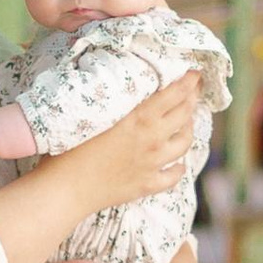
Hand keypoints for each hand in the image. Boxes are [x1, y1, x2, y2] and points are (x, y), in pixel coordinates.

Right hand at [78, 68, 200, 209]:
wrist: (66, 189)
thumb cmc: (69, 148)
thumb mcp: (93, 115)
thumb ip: (114, 102)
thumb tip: (120, 86)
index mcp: (138, 119)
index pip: (173, 95)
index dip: (188, 82)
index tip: (195, 73)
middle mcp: (152, 140)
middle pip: (184, 115)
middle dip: (193, 100)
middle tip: (194, 91)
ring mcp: (153, 164)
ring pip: (185, 143)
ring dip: (189, 130)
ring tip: (186, 122)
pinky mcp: (148, 185)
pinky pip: (174, 175)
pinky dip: (179, 167)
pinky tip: (177, 163)